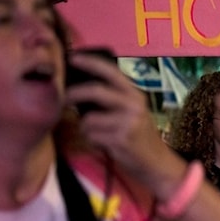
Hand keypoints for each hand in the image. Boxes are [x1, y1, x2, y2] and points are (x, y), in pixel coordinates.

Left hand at [65, 52, 167, 175]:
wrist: (156, 162)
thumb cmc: (139, 136)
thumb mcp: (132, 112)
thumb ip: (113, 99)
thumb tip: (80, 89)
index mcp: (135, 94)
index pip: (111, 71)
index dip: (90, 63)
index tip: (72, 58)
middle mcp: (134, 105)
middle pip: (95, 91)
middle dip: (73, 94)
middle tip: (63, 99)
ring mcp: (128, 122)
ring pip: (89, 118)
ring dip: (85, 126)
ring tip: (96, 132)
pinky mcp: (120, 140)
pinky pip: (91, 135)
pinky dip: (91, 139)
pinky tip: (103, 143)